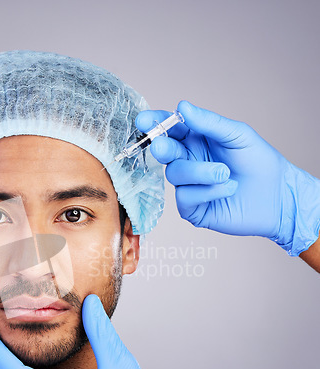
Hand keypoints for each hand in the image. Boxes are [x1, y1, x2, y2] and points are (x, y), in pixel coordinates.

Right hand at [136, 101, 319, 255]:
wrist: (277, 196)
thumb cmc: (259, 162)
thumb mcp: (237, 135)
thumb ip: (209, 123)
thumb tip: (182, 107)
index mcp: (195, 140)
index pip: (169, 129)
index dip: (155, 124)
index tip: (143, 120)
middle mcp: (188, 161)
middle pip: (165, 152)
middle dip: (162, 148)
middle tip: (162, 146)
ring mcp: (188, 186)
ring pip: (175, 175)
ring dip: (200, 173)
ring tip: (225, 173)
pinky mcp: (191, 208)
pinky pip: (185, 197)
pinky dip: (208, 192)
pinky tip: (228, 189)